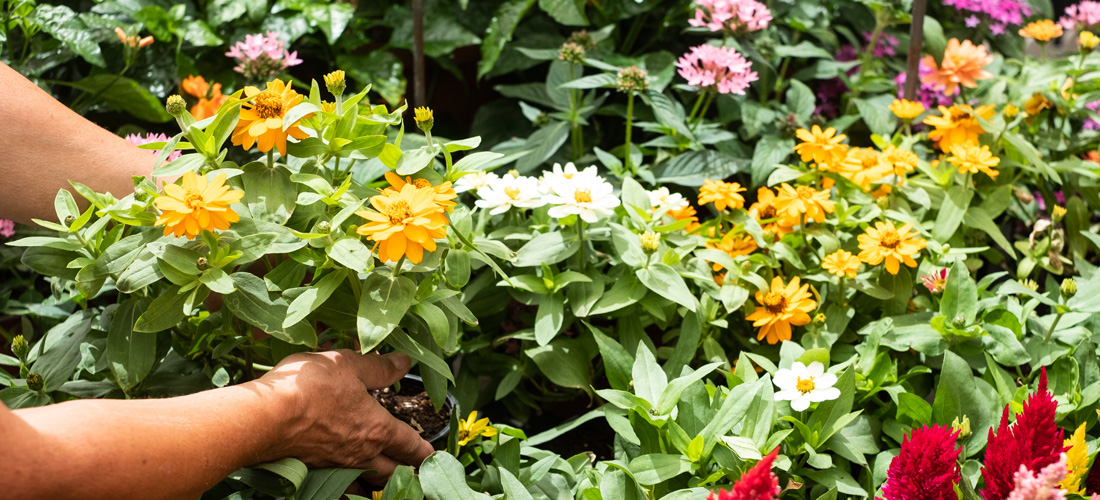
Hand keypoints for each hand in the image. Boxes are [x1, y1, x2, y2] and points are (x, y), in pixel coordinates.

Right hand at [253, 350, 434, 480]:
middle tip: (414, 469)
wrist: (263, 417)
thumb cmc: (309, 386)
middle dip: (405, 470)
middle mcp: (361, 454)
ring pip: (366, 482)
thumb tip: (404, 363)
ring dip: (378, 480)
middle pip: (391, 471)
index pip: (409, 445)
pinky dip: (348, 489)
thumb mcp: (348, 364)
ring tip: (384, 476)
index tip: (432, 456)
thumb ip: (379, 368)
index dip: (423, 450)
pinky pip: (339, 488)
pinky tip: (346, 484)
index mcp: (377, 429)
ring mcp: (335, 465)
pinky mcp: (313, 470)